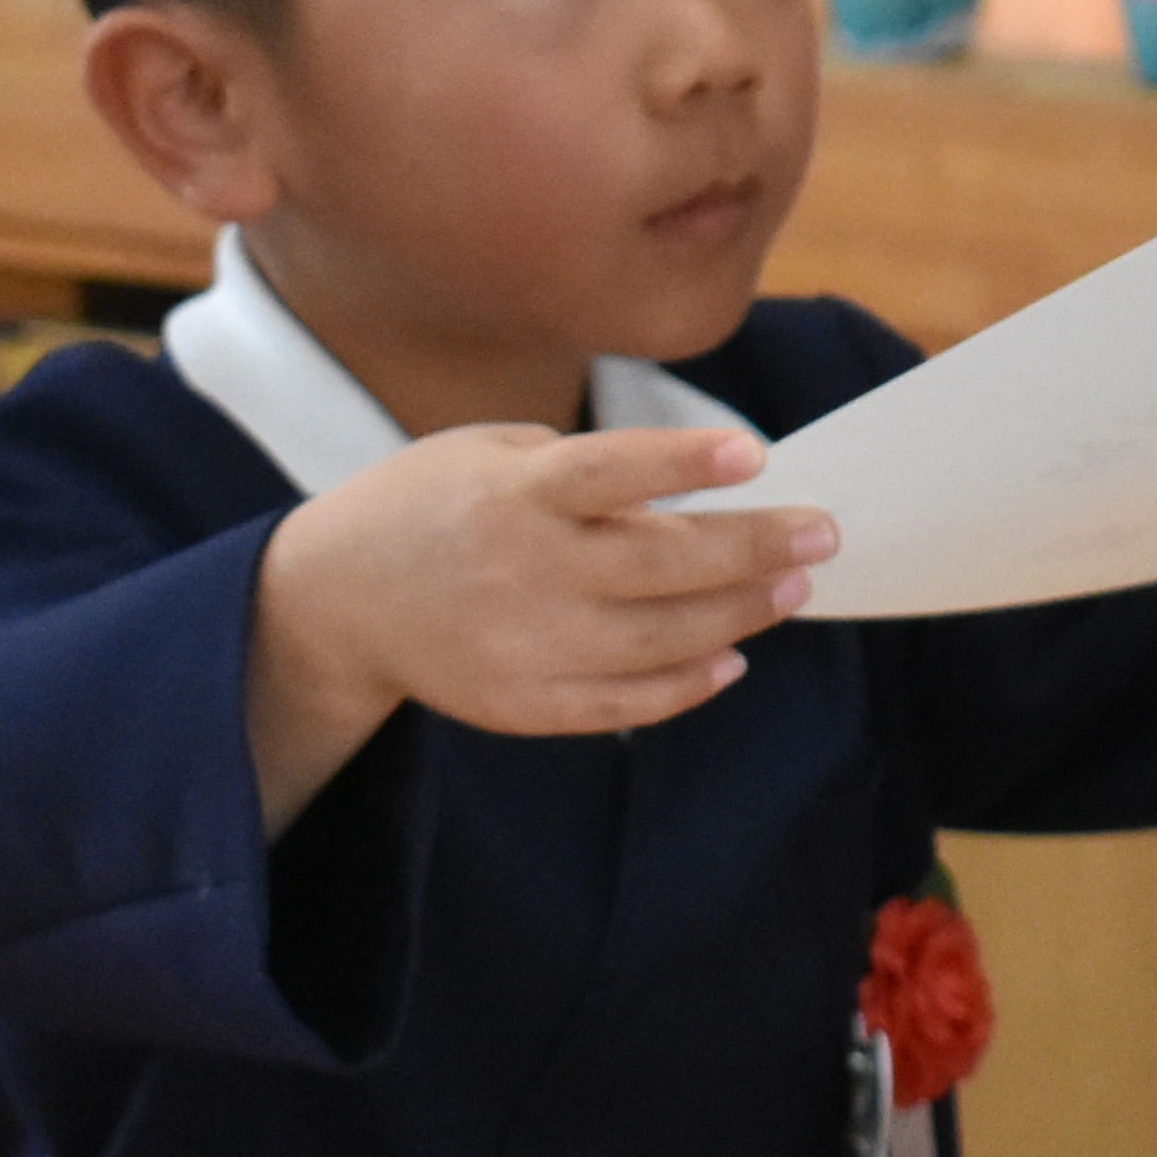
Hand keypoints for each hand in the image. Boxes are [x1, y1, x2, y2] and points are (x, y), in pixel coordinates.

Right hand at [242, 421, 836, 825]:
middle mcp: (519, 570)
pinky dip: (688, 685)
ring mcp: (522, 646)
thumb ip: (585, 470)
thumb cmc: (432, 503)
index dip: (683, 463)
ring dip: (741, 614)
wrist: (335, 600)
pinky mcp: (520, 704)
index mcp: (510, 493)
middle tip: (822, 533)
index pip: (609, 473)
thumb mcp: (490, 451)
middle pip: (659, 564)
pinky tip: (733, 655)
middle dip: (754, 548)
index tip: (756, 455)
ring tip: (794, 587)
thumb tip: (695, 495)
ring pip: (660, 640)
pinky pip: (625, 702)